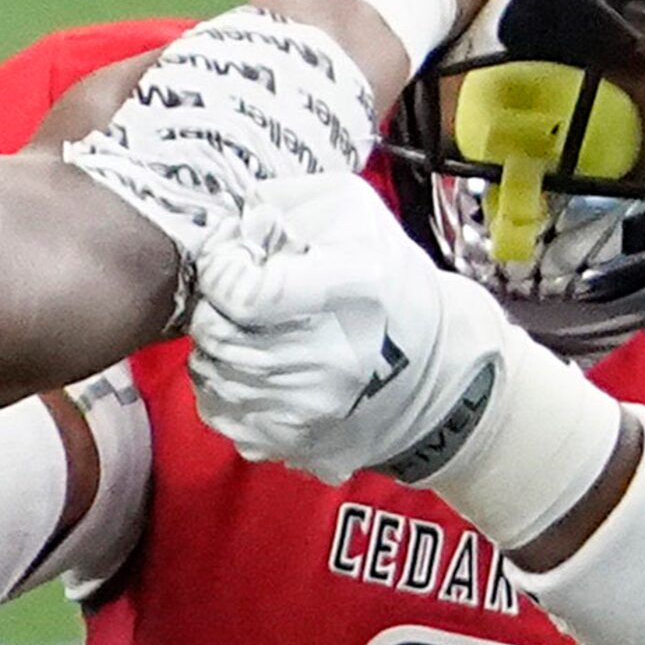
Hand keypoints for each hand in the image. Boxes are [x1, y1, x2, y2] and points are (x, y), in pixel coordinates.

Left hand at [187, 174, 510, 483]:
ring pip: (210, 374)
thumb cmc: (387, 284)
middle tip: (236, 294)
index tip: (236, 262)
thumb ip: (282, 203)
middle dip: (213, 306)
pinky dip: (222, 385)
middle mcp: (330, 357)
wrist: (434, 371)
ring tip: (248, 329)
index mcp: (351, 289)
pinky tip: (253, 367)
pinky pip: (219, 412)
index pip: (243, 293)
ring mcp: (308, 407)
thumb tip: (230, 229)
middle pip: (217, 334)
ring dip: (215, 346)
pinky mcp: (291, 441)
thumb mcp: (352, 213)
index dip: (222, 270)